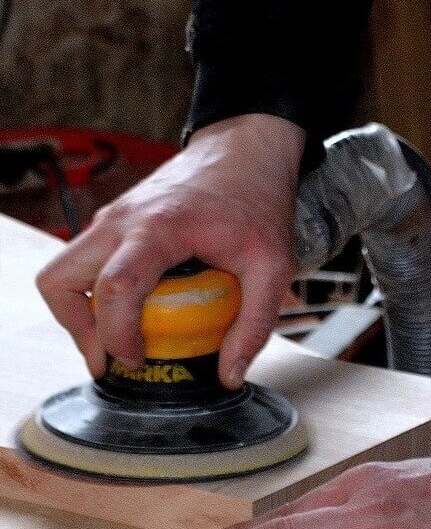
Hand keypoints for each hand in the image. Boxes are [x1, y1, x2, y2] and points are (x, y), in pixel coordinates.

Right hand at [35, 114, 304, 385]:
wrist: (244, 153)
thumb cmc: (256, 200)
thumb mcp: (273, 268)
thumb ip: (255, 324)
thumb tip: (229, 375)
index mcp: (157, 228)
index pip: (115, 287)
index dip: (116, 335)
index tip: (136, 361)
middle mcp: (121, 221)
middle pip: (60, 280)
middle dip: (79, 329)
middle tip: (112, 358)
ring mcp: (111, 220)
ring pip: (62, 273)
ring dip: (81, 314)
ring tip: (119, 342)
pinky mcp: (114, 225)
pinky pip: (83, 266)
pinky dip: (94, 297)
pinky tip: (131, 315)